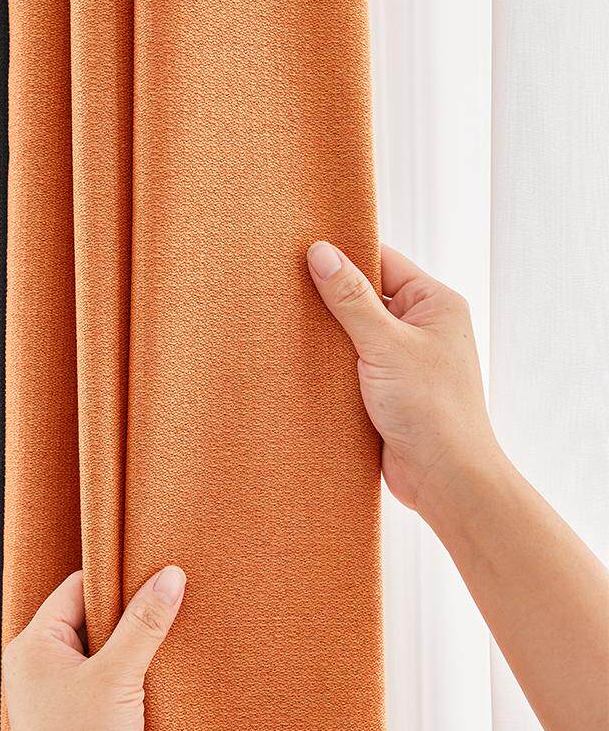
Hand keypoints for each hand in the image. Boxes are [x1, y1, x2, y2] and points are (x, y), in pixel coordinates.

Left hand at [4, 566, 186, 730]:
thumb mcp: (117, 679)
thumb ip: (144, 624)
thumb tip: (170, 576)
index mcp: (34, 643)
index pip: (79, 586)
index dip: (117, 581)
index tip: (153, 577)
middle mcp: (38, 659)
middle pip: (90, 613)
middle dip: (126, 614)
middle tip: (161, 609)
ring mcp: (53, 685)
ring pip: (98, 642)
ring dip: (127, 643)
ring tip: (155, 643)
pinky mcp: (70, 707)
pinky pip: (100, 669)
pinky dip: (123, 667)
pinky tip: (145, 672)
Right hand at [306, 241, 496, 515]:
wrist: (444, 479)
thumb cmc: (431, 409)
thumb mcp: (386, 344)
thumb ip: (352, 299)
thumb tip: (321, 252)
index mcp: (434, 304)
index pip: (384, 262)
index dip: (345, 256)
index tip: (303, 252)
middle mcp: (422, 327)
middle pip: (367, 297)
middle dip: (330, 298)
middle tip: (286, 288)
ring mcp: (403, 360)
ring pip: (355, 333)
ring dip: (328, 335)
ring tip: (288, 324)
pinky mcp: (386, 390)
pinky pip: (352, 365)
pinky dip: (331, 365)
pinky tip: (301, 362)